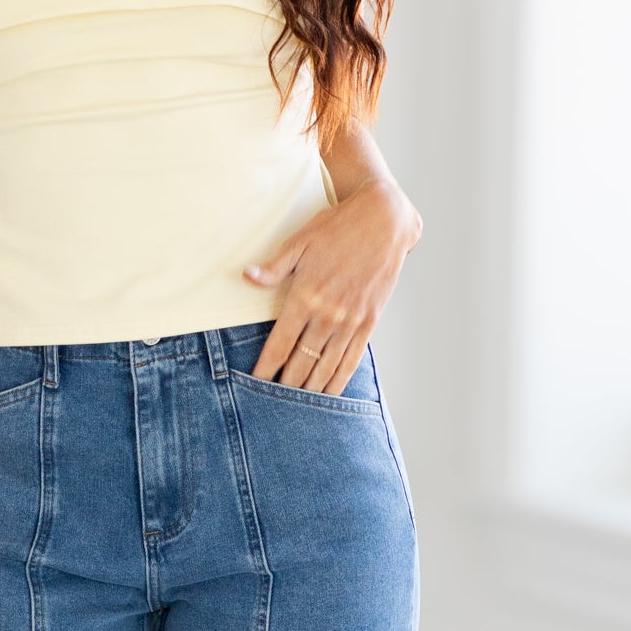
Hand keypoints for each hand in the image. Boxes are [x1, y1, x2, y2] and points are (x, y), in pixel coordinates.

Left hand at [244, 179, 420, 391]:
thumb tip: (246, 276)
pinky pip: (352, 359)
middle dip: (285, 385)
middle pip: (301, 362)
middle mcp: (328, 314)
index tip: (254, 385)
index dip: (266, 369)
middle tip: (272, 404)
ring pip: (326, 367)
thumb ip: (274, 267)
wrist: (384, 221)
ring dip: (311, 389)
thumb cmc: (338, 227)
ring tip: (297, 408)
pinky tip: (329, 394)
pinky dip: (340, 380)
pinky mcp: (369, 321)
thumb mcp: (300, 242)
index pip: (280, 344)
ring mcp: (351, 320)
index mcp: (305, 295)